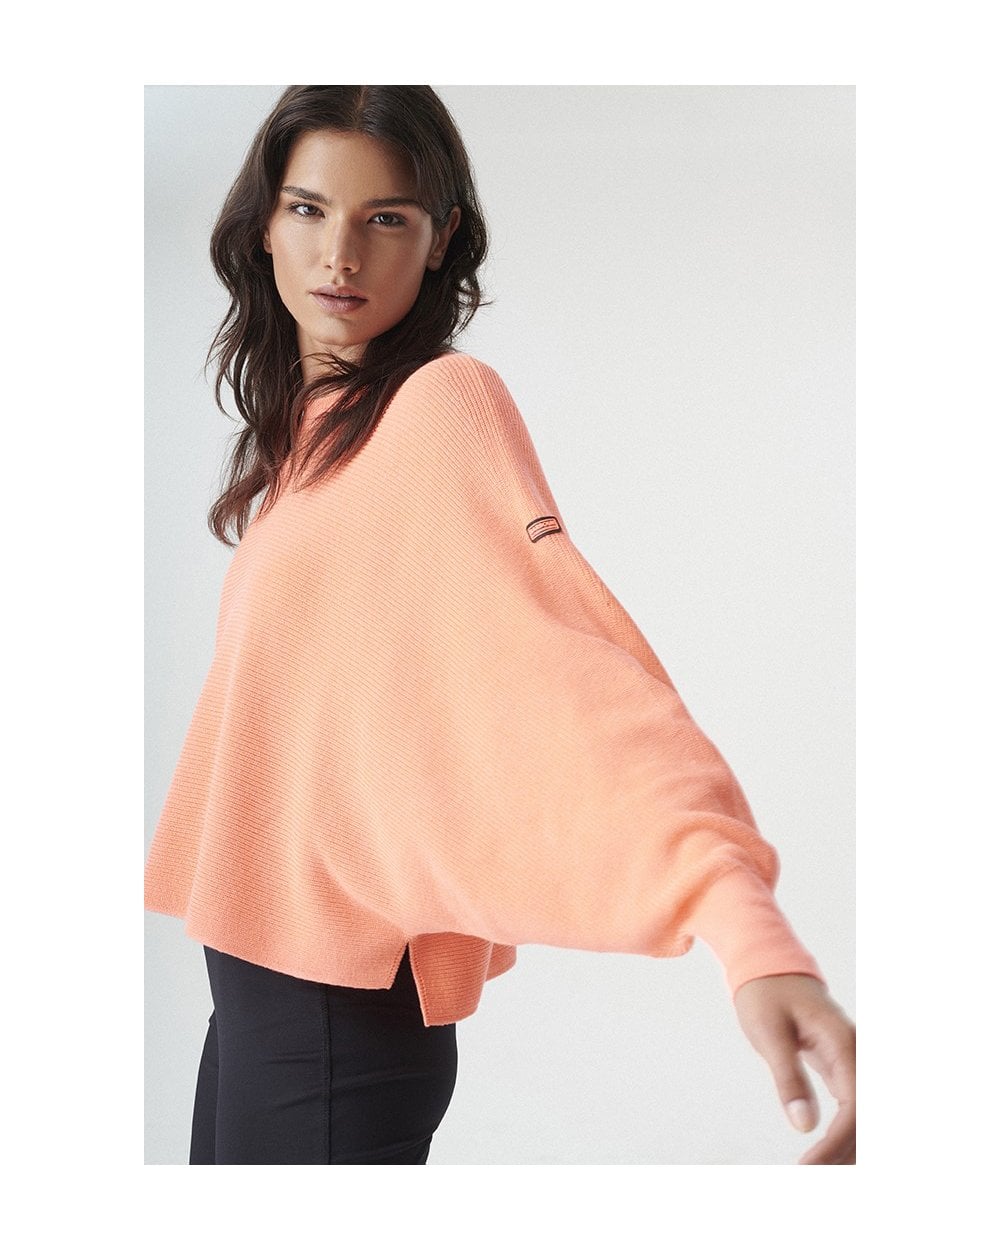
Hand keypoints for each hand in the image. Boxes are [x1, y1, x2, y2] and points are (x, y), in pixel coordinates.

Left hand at [732, 973, 855, 1164]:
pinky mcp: (845, 1070)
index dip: (836, 1143)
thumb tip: (804, 1126)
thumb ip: (788, 1077)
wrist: (770, 969)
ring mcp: (855, 1063)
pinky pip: (853, 1109)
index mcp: (844, 1044)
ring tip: (814, 1171)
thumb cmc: (766, 996)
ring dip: (847, 1148)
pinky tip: (824, 1156)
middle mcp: (859, 1056)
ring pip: (864, 1117)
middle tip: (809, 1175)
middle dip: (845, 1153)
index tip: (809, 1168)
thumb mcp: (769, 1033)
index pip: (855, 1107)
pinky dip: (842, 1135)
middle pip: (867, 1118)